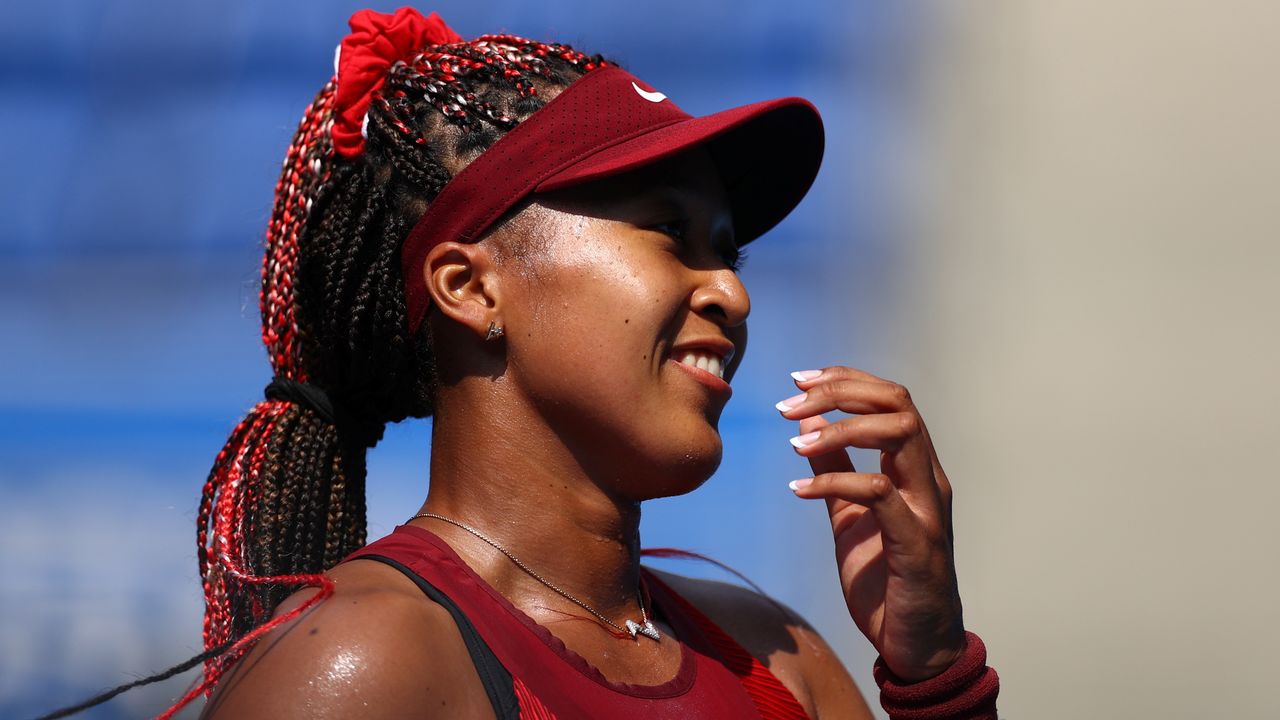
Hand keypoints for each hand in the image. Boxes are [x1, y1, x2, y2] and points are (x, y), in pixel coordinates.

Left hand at [777, 366, 965, 680]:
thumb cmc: (887, 580)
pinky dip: (835, 483)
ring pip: (900, 435)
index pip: (892, 399)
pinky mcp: (916, 545)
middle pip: (899, 404)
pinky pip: (878, 494)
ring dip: (841, 430)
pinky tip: (797, 491)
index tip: (799, 380)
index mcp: (915, 470)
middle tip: (789, 403)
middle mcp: (928, 482)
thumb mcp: (850, 516)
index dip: (846, 379)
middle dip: (841, 392)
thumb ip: (835, 469)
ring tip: (793, 444)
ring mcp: (927, 511)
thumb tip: (809, 423)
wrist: (916, 647)